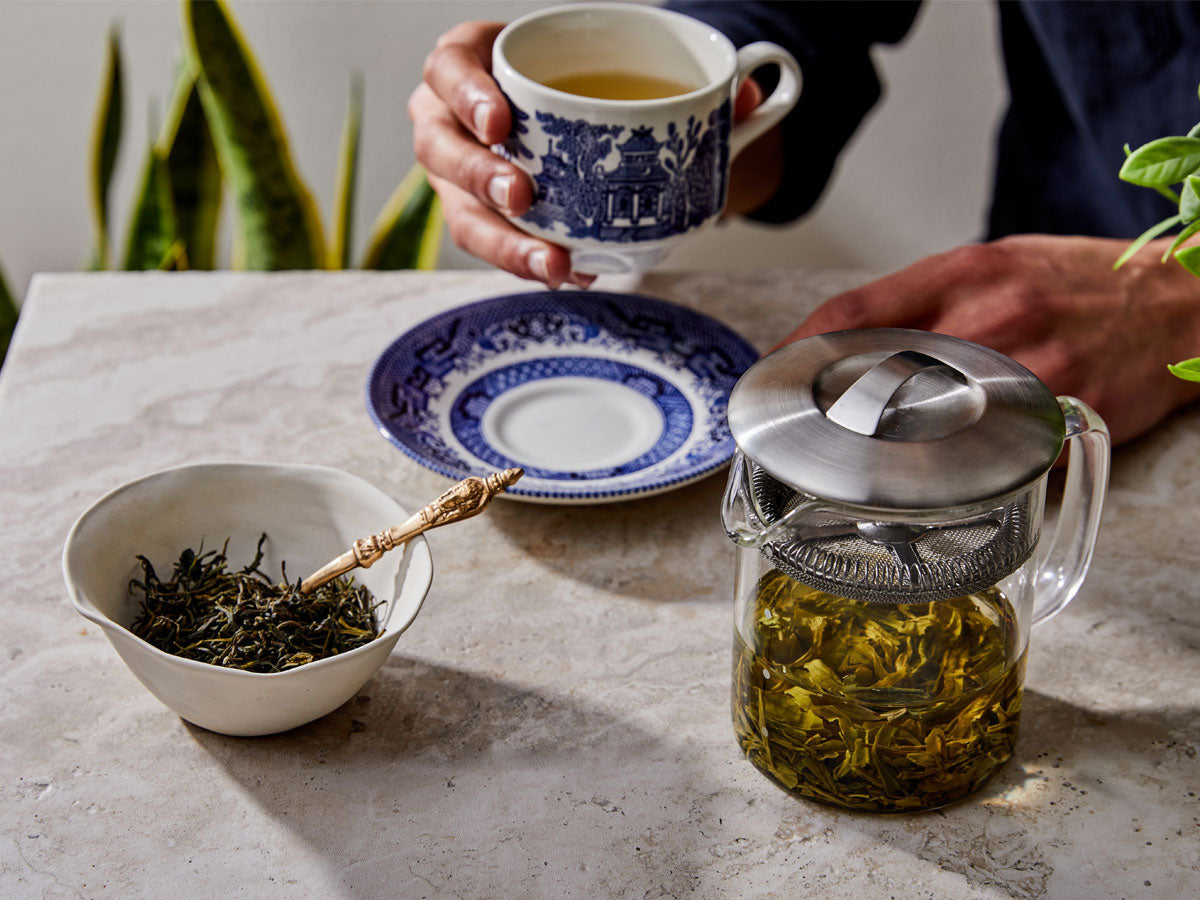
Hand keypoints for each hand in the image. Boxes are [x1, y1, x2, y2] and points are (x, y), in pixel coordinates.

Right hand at [410, 21, 769, 286]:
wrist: (574, 122)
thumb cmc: (579, 84)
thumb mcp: (612, 67)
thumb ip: (674, 77)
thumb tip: (742, 95)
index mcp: (471, 65)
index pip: (448, 70)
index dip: (466, 95)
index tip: (502, 121)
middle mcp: (451, 123)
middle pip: (440, 150)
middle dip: (478, 176)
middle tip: (523, 195)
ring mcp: (460, 178)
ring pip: (462, 214)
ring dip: (503, 243)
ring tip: (552, 262)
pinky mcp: (482, 220)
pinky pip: (496, 247)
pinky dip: (532, 262)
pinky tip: (571, 272)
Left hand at [778, 235, 1199, 446]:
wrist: (1180, 303)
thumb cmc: (1078, 283)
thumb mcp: (995, 264)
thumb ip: (925, 299)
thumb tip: (850, 339)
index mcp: (965, 271)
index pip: (854, 312)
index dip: (796, 350)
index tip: (769, 377)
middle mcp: (989, 316)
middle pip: (875, 373)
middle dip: (823, 409)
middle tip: (791, 433)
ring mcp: (1024, 370)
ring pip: (922, 422)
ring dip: (871, 448)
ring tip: (840, 464)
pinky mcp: (1058, 417)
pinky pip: (982, 454)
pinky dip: (941, 471)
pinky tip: (919, 481)